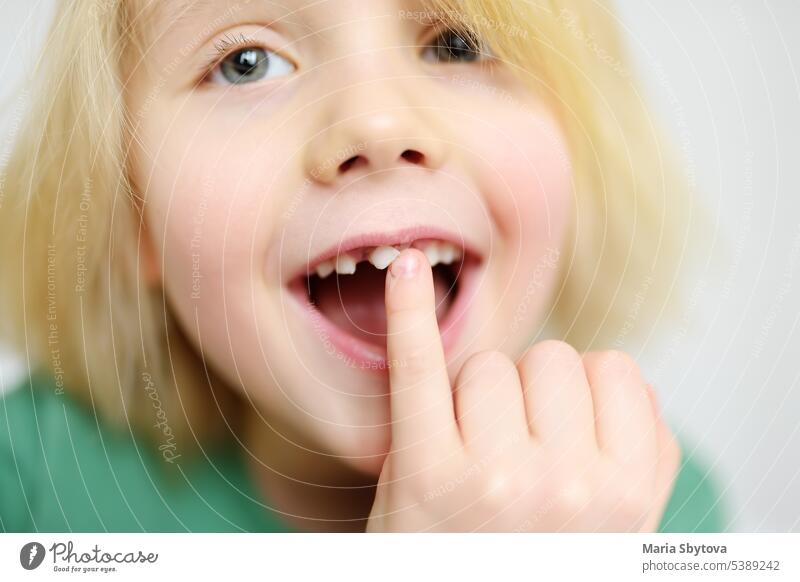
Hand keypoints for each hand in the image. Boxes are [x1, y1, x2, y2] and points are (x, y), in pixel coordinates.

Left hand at [366, 249, 679, 531]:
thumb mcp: (611, 529)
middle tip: (504, 452)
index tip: (556, 428)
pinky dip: (409, 313)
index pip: (612, 369)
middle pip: (549, 360)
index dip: (577, 393)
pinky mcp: (428, 472)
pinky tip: (406, 270)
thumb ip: (638, 459)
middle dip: (524, 393)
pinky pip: (422, 368)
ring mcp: (497, 478)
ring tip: (468, 454)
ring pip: (491, 363)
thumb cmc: (529, 558)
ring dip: (476, 394)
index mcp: (629, 494)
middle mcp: (572, 489)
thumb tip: (627, 384)